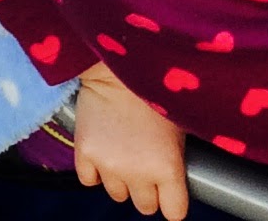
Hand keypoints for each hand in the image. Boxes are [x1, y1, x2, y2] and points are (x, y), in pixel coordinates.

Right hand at [74, 62, 188, 219]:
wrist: (114, 62)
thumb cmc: (152, 87)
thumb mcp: (179, 122)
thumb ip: (178, 158)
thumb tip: (183, 178)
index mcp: (168, 167)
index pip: (174, 213)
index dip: (173, 199)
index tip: (170, 187)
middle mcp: (138, 173)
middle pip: (145, 206)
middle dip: (147, 188)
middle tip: (145, 160)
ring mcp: (108, 164)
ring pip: (117, 194)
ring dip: (121, 177)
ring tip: (123, 149)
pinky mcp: (84, 153)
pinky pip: (88, 179)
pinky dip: (94, 169)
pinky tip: (103, 147)